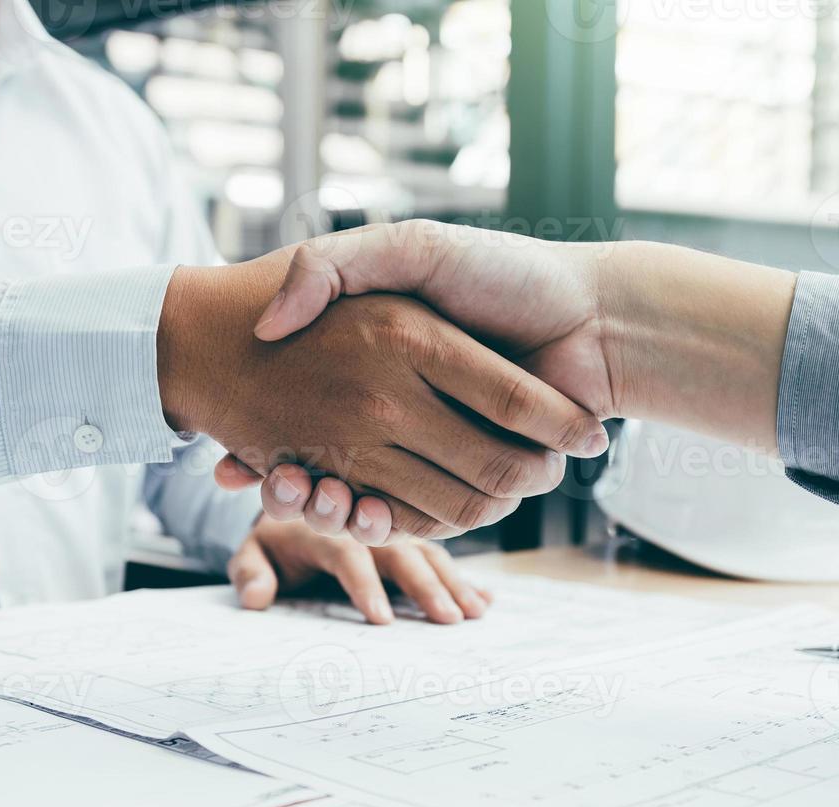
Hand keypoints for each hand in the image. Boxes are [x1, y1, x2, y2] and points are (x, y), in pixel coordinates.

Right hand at [218, 223, 794, 538]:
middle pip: (336, 469)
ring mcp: (442, 446)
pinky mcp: (477, 477)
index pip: (312, 413)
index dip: (272, 447)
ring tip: (313, 502)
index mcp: (388, 363)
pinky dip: (394, 525)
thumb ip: (339, 263)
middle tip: (274, 491)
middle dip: (301, 490)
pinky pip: (424, 517)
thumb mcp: (411, 248)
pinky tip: (362, 516)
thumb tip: (272, 320)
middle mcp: (408, 410)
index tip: (240, 464)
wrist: (598, 317)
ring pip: (373, 500)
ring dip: (340, 512)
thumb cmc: (505, 273)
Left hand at [228, 517, 491, 624]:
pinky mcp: (414, 535)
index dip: (364, 585)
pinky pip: (443, 553)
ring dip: (454, 581)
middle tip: (447, 618)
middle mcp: (367, 516)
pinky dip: (465, 577)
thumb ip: (250, 572)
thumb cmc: (277, 537)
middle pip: (400, 550)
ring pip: (429, 550)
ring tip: (475, 612)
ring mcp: (397, 524)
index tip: (380, 619)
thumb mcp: (253, 551)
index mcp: (324, 523)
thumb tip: (257, 599)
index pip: (347, 553)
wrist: (299, 493)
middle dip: (425, 585)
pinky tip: (488, 599)